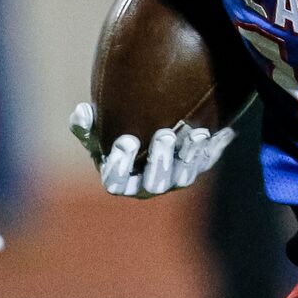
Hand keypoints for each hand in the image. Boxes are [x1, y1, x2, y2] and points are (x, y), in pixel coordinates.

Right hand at [69, 101, 232, 198]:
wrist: (148, 120)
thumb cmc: (114, 128)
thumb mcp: (96, 127)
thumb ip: (85, 124)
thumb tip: (83, 112)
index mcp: (119, 179)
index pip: (115, 182)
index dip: (121, 166)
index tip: (127, 140)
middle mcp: (147, 185)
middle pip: (154, 183)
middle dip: (160, 161)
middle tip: (164, 134)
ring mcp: (174, 179)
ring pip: (183, 177)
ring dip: (189, 156)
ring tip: (194, 133)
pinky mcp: (196, 166)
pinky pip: (204, 161)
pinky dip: (208, 148)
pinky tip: (214, 130)